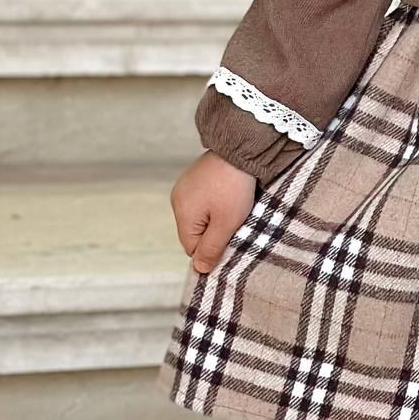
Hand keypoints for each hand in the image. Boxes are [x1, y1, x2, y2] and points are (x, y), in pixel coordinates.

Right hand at [170, 150, 259, 271]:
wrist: (240, 150)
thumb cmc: (234, 188)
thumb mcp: (226, 223)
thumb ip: (212, 248)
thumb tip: (199, 269)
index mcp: (182, 213)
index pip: (192, 248)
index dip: (212, 249)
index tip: (231, 240)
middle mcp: (177, 200)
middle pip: (194, 233)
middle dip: (214, 233)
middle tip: (235, 223)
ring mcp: (184, 187)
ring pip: (199, 218)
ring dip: (215, 219)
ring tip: (233, 207)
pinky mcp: (194, 178)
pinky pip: (202, 202)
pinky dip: (215, 204)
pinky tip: (228, 196)